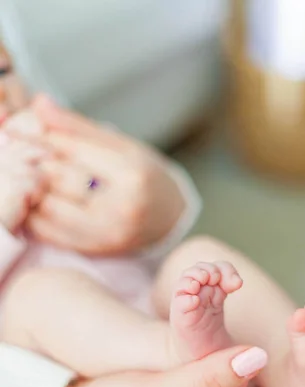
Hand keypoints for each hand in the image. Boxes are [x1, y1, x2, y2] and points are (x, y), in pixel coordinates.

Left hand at [4, 96, 187, 254]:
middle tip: (22, 152)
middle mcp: (120, 208)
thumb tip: (39, 103)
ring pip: (47, 207)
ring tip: (28, 175)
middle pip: (57, 178)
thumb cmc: (145, 176)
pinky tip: (34, 201)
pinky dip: (33, 215)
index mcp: (131, 174)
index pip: (72, 149)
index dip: (43, 137)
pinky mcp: (93, 250)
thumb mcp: (122, 145)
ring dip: (31, 189)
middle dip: (34, 161)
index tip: (26, 130)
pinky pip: (48, 233)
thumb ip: (79, 127)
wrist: (168, 218)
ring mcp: (106, 234)